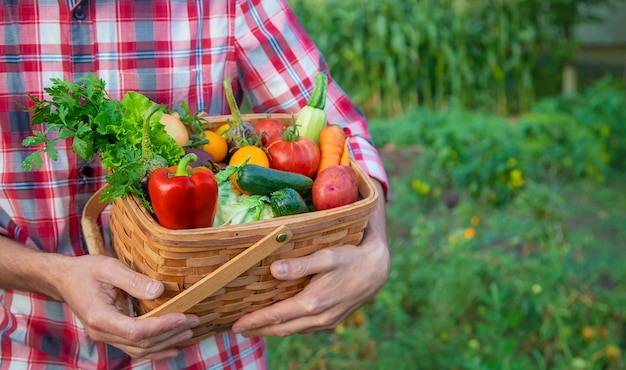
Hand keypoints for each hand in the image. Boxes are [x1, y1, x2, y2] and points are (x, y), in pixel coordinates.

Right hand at [57, 254, 199, 359]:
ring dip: (166, 343)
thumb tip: (159, 291)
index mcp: (100, 317)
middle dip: (171, 334)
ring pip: (140, 349)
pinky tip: (172, 347)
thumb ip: (133, 280)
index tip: (183, 317)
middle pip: (142, 343)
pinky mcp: (111, 334)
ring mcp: (106, 336)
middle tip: (194, 322)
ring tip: (188, 333)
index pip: (136, 331)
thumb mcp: (108, 267)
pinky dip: (155, 348)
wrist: (63, 280)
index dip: (162, 326)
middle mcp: (102, 332)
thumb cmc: (84, 271)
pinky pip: (135, 347)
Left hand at [232, 180, 389, 336]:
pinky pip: (303, 328)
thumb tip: (274, 271)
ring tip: (254, 327)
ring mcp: (326, 321)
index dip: (254, 321)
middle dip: (258, 330)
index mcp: (314, 302)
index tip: (236, 324)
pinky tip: (280, 322)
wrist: (378, 269)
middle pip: (281, 329)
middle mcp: (319, 317)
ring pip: (292, 330)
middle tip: (237, 329)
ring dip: (272, 330)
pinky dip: (287, 327)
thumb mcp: (327, 257)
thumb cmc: (351, 258)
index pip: (276, 315)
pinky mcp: (331, 320)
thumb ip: (301, 265)